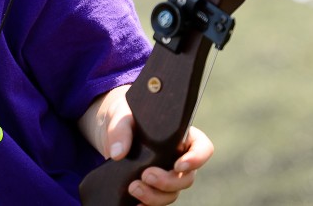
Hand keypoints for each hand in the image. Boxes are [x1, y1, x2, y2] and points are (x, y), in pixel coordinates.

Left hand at [79, 86, 213, 204]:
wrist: (109, 132)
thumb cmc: (123, 117)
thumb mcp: (120, 115)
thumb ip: (120, 129)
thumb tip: (118, 153)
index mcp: (180, 136)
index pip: (202, 148)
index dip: (197, 159)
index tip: (178, 165)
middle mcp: (178, 158)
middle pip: (187, 178)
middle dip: (168, 181)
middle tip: (146, 175)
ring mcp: (167, 175)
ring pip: (172, 193)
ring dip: (155, 196)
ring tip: (133, 188)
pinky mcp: (153, 188)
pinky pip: (157, 202)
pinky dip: (147, 205)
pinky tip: (135, 203)